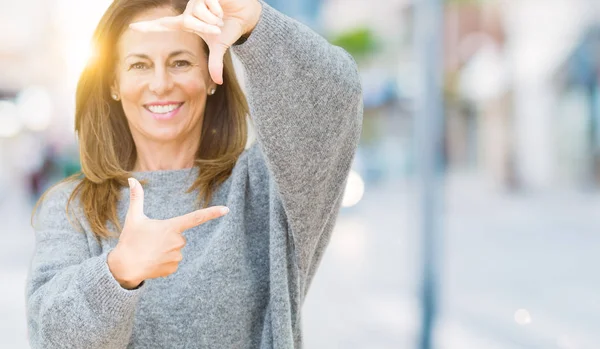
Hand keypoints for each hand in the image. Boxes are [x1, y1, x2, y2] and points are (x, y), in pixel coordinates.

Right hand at [108, 177, 228, 288]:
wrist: (124, 267)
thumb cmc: (130, 240)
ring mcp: (177, 256)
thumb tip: (131, 179)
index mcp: (171, 227)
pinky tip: (153, 262)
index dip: (212, 213)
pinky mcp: (174, 268)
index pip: (196, 218)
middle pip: (180, 236)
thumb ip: (137, 198)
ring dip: (166, 250)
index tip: (226, 209)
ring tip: (150, 252)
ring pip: (176, 250)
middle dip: (168, 237)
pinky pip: (173, 262)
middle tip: (151, 241)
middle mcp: (178, 241)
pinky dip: (164, 261)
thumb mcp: (133, 218)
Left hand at [129, 0, 261, 84]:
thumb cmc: (229, 28)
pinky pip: (208, 4)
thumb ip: (215, 63)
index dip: (148, 27)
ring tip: (221, 16)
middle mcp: (188, 10)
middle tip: (218, 28)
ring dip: (214, 18)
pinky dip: (218, 9)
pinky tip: (223, 6)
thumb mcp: (220, 47)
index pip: (164, 25)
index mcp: (187, 22)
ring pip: (200, 13)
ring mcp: (196, 0)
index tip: (132, 27)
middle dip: (206, 28)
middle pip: (189, 22)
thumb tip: (218, 82)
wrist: (244, 14)